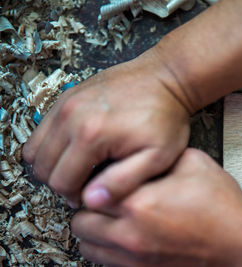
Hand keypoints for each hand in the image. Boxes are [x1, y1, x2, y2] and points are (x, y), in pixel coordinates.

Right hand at [23, 49, 189, 208]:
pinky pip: (41, 128)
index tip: (90, 196)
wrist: (166, 78)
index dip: (75, 196)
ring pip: (35, 148)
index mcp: (91, 135)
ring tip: (78, 168)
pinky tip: (75, 149)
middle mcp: (71, 117)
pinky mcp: (68, 96)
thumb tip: (92, 201)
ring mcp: (66, 103)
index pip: (61, 181)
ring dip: (51, 164)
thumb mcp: (156, 157)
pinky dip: (50, 144)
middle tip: (84, 184)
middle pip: (43, 167)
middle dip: (61, 182)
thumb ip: (123, 182)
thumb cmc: (165, 117)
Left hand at [71, 149, 241, 266]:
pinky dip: (107, 249)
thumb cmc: (222, 208)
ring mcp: (134, 259)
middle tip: (106, 198)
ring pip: (88, 247)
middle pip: (81, 223)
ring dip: (94, 231)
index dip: (96, 181)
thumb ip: (160, 156)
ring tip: (113, 218)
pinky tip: (125, 236)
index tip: (104, 177)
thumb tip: (141, 154)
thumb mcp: (193, 163)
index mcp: (138, 203)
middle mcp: (129, 235)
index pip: (89, 192)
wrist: (241, 244)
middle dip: (90, 208)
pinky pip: (106, 263)